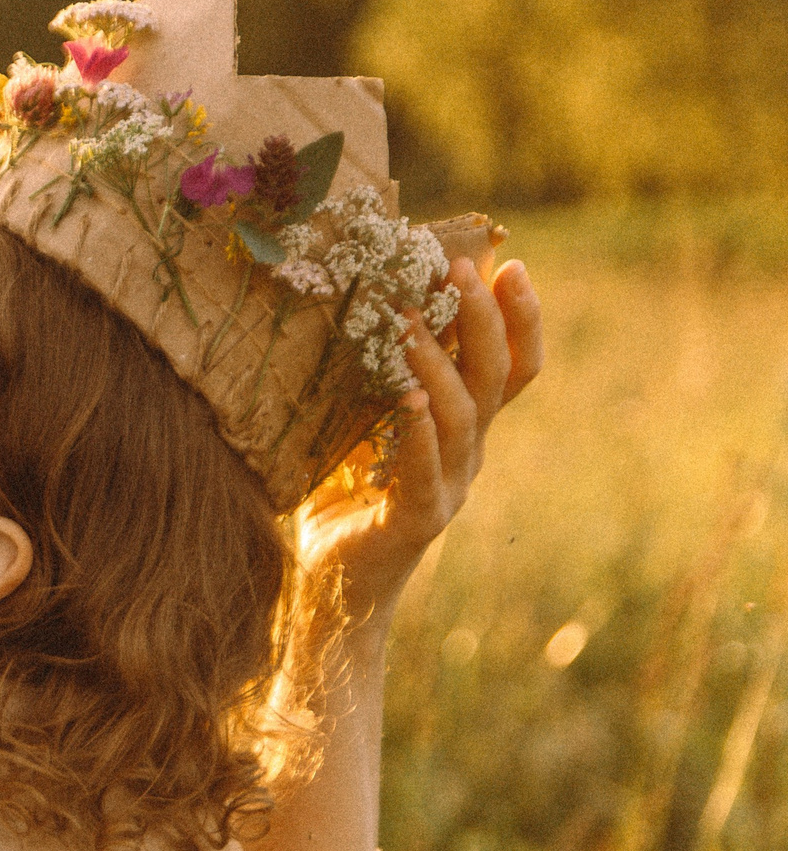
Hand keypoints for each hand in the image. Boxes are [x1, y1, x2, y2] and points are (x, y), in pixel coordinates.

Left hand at [293, 248, 543, 635]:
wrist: (329, 586)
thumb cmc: (339, 497)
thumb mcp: (358, 426)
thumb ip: (373, 380)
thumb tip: (361, 304)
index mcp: (463, 430)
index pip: (512, 368)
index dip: (520, 319)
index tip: (510, 264)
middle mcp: (467, 455)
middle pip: (494, 379)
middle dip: (485, 319)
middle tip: (463, 270)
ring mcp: (448, 488)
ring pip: (462, 417)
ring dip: (438, 364)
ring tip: (409, 320)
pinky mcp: (417, 520)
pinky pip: (423, 470)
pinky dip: (418, 432)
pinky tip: (406, 399)